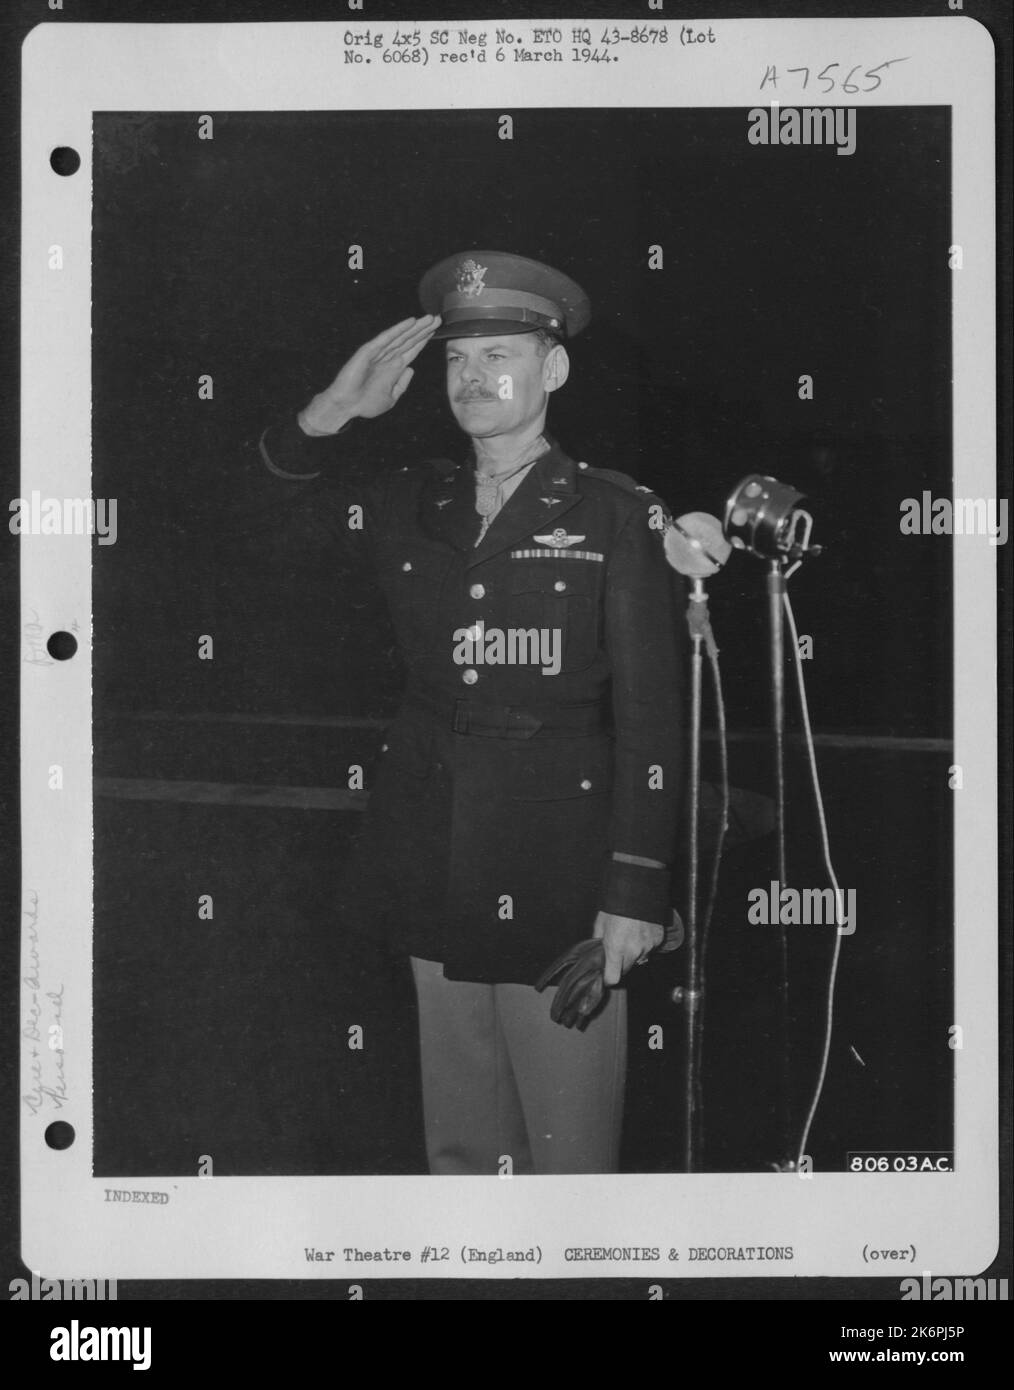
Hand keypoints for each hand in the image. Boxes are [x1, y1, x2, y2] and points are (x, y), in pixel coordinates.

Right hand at [299, 314, 441, 434]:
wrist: (346, 406)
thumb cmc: (365, 403)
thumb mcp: (391, 398)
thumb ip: (402, 384)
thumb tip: (411, 369)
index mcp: (393, 368)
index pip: (411, 350)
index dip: (423, 340)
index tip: (435, 331)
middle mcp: (387, 358)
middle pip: (409, 340)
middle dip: (423, 330)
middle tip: (438, 319)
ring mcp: (379, 353)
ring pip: (400, 337)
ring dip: (415, 327)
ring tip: (429, 318)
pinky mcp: (369, 351)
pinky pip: (386, 338)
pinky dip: (398, 329)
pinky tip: (410, 322)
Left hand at [593, 912, 664, 985]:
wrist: (638, 890)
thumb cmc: (617, 905)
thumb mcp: (601, 923)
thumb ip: (599, 941)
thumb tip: (599, 951)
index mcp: (616, 947)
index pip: (613, 977)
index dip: (608, 978)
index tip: (607, 975)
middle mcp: (633, 950)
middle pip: (626, 969)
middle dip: (621, 963)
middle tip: (617, 950)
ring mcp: (647, 946)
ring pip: (639, 959)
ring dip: (634, 953)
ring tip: (630, 935)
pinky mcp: (657, 940)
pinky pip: (650, 948)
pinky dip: (645, 944)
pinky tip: (640, 930)